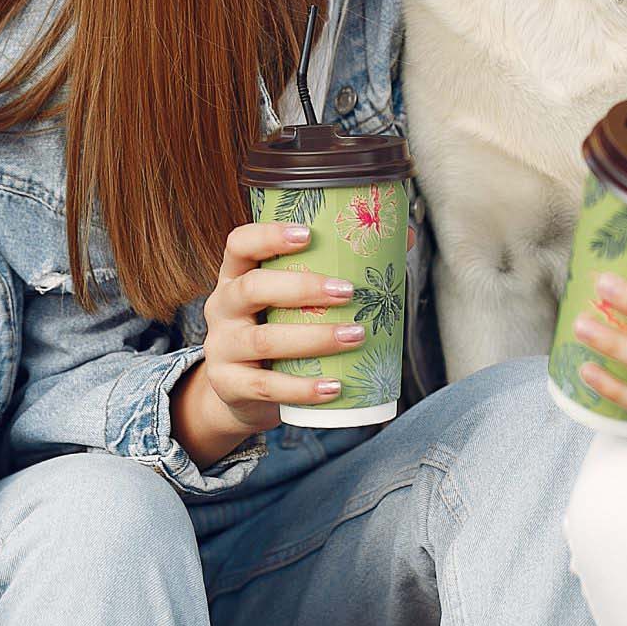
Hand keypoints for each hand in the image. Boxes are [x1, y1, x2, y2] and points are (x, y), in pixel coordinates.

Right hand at [177, 222, 368, 451]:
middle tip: (348, 292)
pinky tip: (334, 387)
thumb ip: (336, 269)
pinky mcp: (229, 385)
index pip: (239, 244)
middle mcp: (223, 306)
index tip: (308, 234)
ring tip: (355, 336)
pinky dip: (302, 388)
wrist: (238, 392)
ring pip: (263, 340)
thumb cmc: (276, 331)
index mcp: (236, 276)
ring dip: (313, 338)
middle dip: (302, 288)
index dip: (268, 235)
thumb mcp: (291, 301)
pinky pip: (266, 387)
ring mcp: (222, 347)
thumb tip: (404, 235)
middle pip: (252, 288)